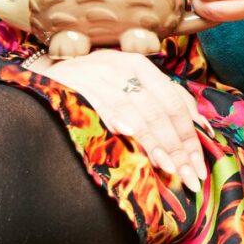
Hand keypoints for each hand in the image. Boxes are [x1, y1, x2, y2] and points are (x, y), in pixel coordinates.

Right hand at [30, 49, 207, 190]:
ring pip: (138, 113)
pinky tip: (129, 138)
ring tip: (169, 169)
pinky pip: (104, 107)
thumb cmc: (91, 89)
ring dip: (155, 144)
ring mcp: (99, 76)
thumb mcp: (127, 87)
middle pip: (161, 111)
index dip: (190, 137)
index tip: (198, 166)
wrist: (42, 78)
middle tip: (189, 178)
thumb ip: (160, 103)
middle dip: (178, 148)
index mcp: (140, 66)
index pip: (175, 103)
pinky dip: (119, 123)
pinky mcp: (76, 87)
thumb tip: (201, 127)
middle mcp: (122, 67)